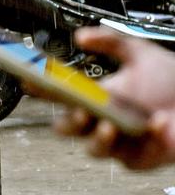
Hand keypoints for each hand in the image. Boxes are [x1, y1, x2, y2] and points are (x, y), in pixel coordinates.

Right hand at [48, 27, 174, 169]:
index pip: (61, 95)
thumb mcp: (140, 54)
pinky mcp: (138, 159)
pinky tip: (156, 123)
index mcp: (97, 96)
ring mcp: (118, 141)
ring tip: (110, 125)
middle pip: (67, 128)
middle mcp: (102, 119)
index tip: (34, 81)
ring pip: (92, 148)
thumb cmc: (172, 83)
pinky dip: (145, 139)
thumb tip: (82, 36)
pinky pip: (130, 157)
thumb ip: (112, 40)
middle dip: (69, 121)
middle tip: (80, 110)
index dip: (43, 90)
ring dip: (99, 138)